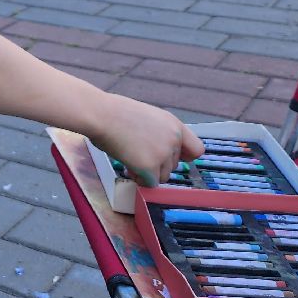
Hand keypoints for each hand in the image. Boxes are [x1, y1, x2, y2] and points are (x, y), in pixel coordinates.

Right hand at [88, 94, 203, 187]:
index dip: (184, 156)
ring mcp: (163, 153)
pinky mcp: (150, 166)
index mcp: (174, 124)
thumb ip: (159, 133)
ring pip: (162, 176)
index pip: (196, 149)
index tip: (168, 157)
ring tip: (130, 158)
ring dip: (148, 173)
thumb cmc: (114, 113)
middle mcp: (174, 139)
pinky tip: (128, 166)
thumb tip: (158, 151)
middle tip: (136, 154)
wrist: (100, 114)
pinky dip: (139, 179)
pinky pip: (150, 183)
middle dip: (156, 164)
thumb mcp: (147, 117)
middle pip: (174, 166)